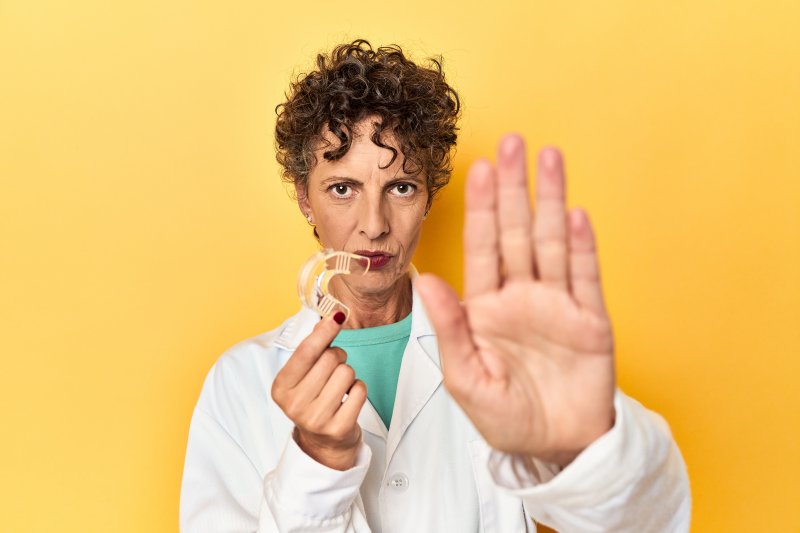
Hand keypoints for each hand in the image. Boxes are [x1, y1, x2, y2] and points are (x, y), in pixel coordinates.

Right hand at [271, 312, 366, 469]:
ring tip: (339, 386)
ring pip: (347, 372)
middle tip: (333, 369)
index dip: (324, 331)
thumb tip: (329, 318)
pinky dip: (358, 389)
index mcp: (281, 388)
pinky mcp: (338, 428)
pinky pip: (360, 390)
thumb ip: (314, 345)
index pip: (306, 351)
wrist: (322, 443)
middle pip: (330, 359)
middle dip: (337, 357)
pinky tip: (348, 399)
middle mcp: (295, 405)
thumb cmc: (312, 399)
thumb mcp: (304, 374)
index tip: (337, 315)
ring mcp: (316, 419)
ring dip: (348, 375)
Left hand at [416, 135, 615, 466]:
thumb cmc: (504, 417)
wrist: (554, 447)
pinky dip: (581, 246)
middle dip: (513, 189)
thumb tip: (428, 280)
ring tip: (548, 158)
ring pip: (552, 242)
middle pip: (517, 232)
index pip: (482, 248)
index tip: (476, 170)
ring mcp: (556, 304)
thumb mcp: (466, 378)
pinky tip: (575, 214)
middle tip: (511, 143)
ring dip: (550, 201)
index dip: (480, 209)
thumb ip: (450, 328)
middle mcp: (521, 296)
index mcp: (486, 307)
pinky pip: (584, 277)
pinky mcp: (589, 320)